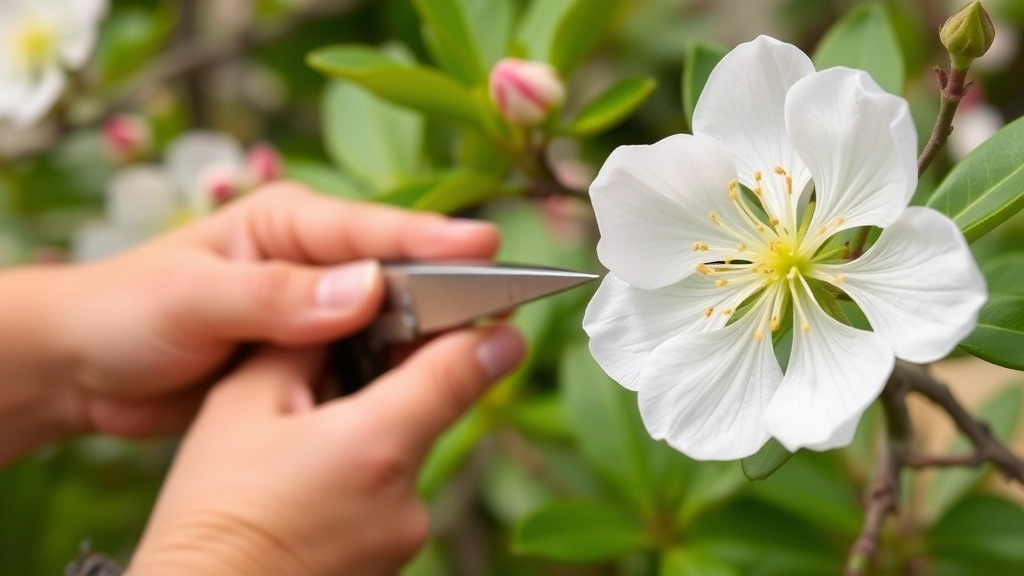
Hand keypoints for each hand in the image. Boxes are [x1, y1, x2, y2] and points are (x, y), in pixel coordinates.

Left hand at [53, 182, 498, 439]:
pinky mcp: (309, 354)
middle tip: (505, 304)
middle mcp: (309, 260)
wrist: (84, 368)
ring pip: (387, 318)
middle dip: (447, 287)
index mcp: (285, 222)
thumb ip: (274, 295)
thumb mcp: (192, 298)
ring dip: (426, 334)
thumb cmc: (125, 311)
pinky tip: (424, 386)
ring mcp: (314, 308)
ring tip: (481, 348)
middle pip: (395, 270)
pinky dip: (393, 370)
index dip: (430, 238)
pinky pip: (365, 359)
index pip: (370, 227)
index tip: (485, 247)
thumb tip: (364, 291)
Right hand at [127, 327, 524, 575]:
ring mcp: (404, 536)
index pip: (459, 372)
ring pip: (404, 456)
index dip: (482, 336)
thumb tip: (349, 309)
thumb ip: (305, 346)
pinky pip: (390, 498)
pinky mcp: (393, 563)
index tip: (499, 321)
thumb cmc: (212, 514)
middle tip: (330, 380)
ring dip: (372, 435)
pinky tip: (308, 487)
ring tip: (300, 448)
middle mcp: (409, 497)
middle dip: (391, 385)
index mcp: (378, 444)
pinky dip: (362, 479)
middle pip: (428, 411)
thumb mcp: (241, 406)